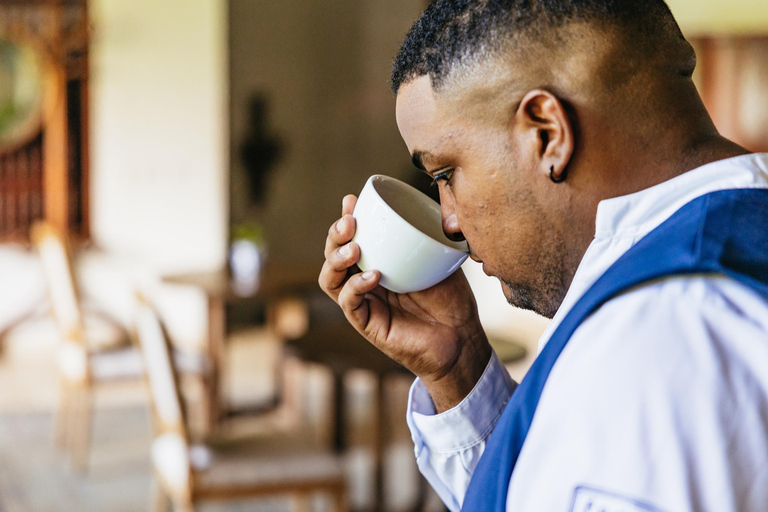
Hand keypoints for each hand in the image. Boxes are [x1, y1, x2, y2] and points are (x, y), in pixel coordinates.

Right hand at [319, 194, 491, 411]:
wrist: (461, 337)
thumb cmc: (451, 298)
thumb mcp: (440, 258)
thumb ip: (431, 235)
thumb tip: (438, 208)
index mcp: (378, 262)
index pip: (352, 237)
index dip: (346, 218)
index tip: (351, 200)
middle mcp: (365, 280)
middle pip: (333, 255)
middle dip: (335, 235)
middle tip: (349, 223)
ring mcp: (364, 302)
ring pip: (330, 279)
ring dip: (336, 260)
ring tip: (354, 248)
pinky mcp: (367, 324)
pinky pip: (348, 303)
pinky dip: (355, 287)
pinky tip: (373, 276)